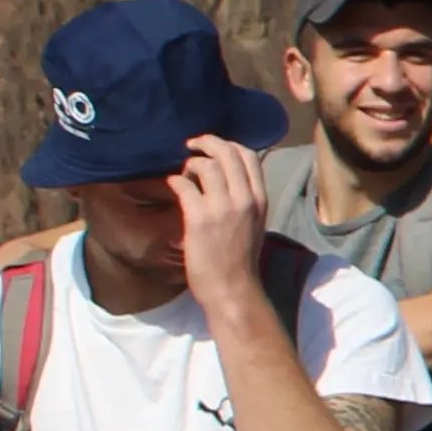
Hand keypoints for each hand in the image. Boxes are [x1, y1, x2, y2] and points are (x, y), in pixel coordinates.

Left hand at [171, 136, 273, 322]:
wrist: (233, 288)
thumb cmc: (241, 260)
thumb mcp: (254, 223)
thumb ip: (244, 199)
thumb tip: (225, 180)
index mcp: (259, 198)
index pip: (249, 156)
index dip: (229, 144)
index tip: (214, 149)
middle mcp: (245, 198)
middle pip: (228, 153)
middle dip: (207, 142)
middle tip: (192, 146)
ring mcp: (223, 207)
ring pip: (207, 165)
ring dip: (190, 163)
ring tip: (183, 172)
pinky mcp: (200, 218)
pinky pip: (184, 185)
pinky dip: (175, 180)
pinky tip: (171, 185)